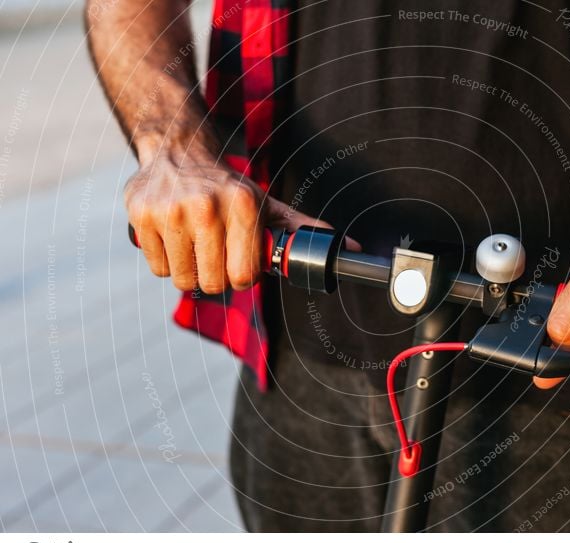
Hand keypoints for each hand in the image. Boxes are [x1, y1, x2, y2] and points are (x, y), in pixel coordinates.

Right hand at [126, 142, 357, 293]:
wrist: (178, 150)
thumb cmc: (228, 187)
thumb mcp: (266, 204)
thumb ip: (301, 229)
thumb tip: (348, 249)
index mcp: (242, 206)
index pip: (243, 277)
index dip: (243, 278)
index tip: (239, 266)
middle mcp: (205, 208)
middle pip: (212, 284)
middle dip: (217, 277)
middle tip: (216, 257)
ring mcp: (169, 212)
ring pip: (183, 280)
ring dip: (191, 273)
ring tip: (196, 247)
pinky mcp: (140, 217)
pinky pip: (157, 268)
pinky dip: (167, 262)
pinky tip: (174, 238)